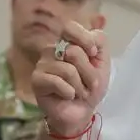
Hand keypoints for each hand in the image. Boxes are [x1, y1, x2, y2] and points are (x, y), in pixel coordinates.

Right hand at [33, 17, 108, 138]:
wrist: (81, 112)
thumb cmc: (90, 87)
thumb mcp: (103, 62)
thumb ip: (99, 42)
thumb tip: (88, 41)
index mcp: (67, 42)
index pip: (69, 27)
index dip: (84, 39)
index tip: (93, 54)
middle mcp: (53, 50)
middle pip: (73, 52)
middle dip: (88, 72)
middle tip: (88, 84)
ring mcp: (42, 64)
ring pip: (68, 69)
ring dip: (80, 86)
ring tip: (79, 92)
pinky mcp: (37, 80)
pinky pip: (57, 82)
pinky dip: (69, 93)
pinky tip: (68, 96)